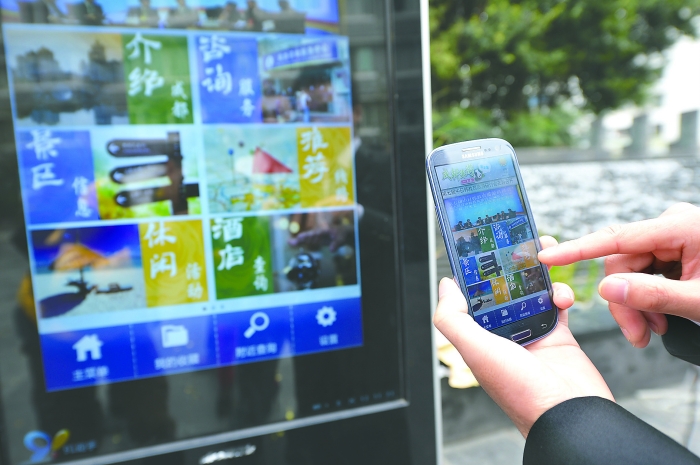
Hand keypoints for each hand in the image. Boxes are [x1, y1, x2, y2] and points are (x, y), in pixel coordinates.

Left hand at [433, 236, 613, 436]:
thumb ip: (453, 319)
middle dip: (509, 267)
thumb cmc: (522, 391)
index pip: (472, 298)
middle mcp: (503, 335)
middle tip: (518, 245)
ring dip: (536, 275)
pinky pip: (557, 305)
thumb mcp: (476, 351)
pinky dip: (560, 294)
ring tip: (542, 257)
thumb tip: (445, 287)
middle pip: (503, 290)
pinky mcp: (558, 336)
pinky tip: (561, 294)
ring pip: (530, 293)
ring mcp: (531, 334)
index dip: (475, 274)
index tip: (482, 249)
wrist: (572, 414)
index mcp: (479, 338)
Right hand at [538, 202, 699, 347]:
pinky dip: (650, 298)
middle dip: (626, 302)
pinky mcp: (679, 249)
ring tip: (652, 332)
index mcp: (680, 226)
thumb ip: (651, 295)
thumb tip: (607, 288)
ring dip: (638, 304)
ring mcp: (676, 237)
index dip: (578, 250)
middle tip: (637, 336)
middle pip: (624, 262)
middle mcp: (673, 225)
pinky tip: (660, 319)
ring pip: (634, 271)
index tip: (547, 256)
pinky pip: (649, 272)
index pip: (617, 238)